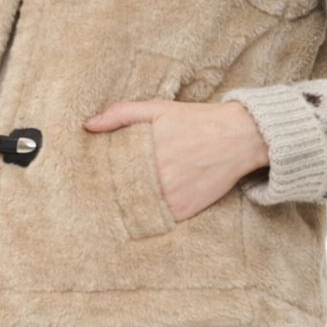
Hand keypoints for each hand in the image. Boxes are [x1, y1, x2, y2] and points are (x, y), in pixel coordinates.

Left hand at [83, 97, 269, 223]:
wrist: (239, 137)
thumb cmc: (195, 120)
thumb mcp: (157, 108)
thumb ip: (121, 113)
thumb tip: (88, 125)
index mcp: (144, 152)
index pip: (109, 172)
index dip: (98, 176)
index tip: (87, 179)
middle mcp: (157, 178)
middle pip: (121, 192)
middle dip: (110, 192)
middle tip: (95, 196)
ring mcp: (171, 197)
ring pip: (138, 208)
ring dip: (129, 205)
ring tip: (114, 205)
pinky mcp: (184, 210)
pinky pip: (159, 218)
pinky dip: (150, 215)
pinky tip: (143, 209)